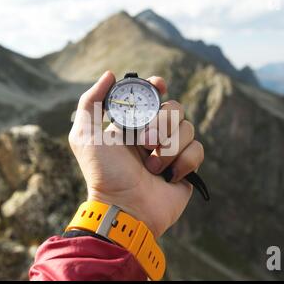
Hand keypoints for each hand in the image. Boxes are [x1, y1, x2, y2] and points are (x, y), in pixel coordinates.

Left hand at [68, 71, 203, 237]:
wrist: (125, 208)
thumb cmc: (104, 173)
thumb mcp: (86, 136)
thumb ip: (91, 103)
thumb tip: (111, 75)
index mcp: (133, 124)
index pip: (152, 95)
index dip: (157, 87)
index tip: (159, 86)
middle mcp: (153, 134)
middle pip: (174, 108)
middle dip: (160, 125)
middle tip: (143, 144)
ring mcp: (171, 150)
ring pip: (188, 128)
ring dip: (168, 148)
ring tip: (151, 168)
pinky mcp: (186, 167)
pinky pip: (198, 149)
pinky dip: (184, 161)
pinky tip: (169, 176)